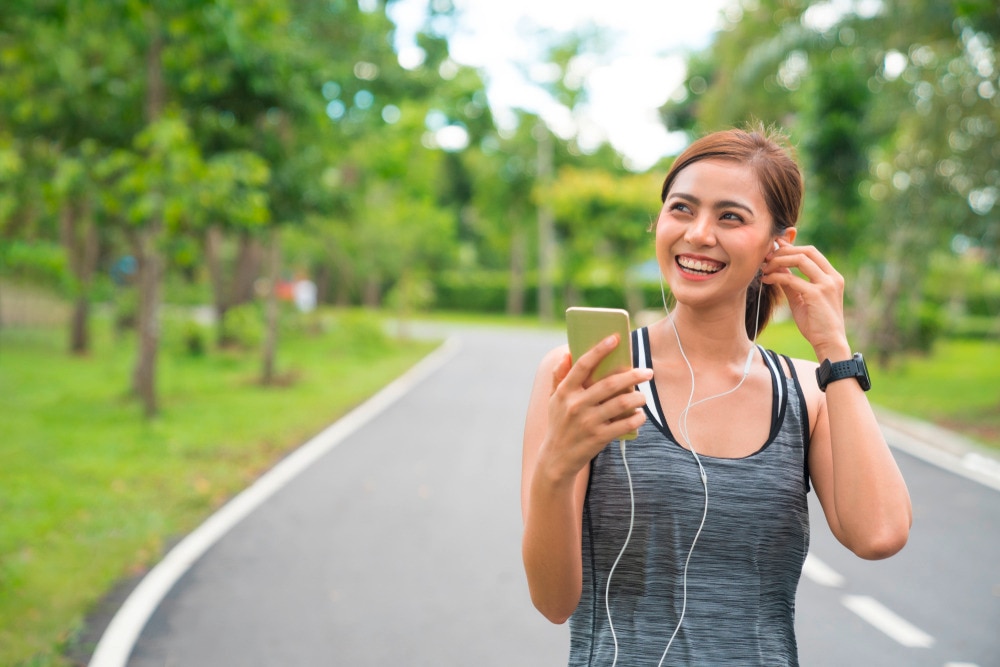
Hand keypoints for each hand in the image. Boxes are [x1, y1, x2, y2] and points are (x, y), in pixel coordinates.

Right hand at [541, 335, 651, 479]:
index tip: (615, 338)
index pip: (583, 365)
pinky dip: (637, 419)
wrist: (556, 458)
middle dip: (632, 375)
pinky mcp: (598, 438)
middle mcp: (576, 405)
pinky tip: (641, 415)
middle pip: (609, 384)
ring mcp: (587, 422)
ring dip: (638, 398)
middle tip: (647, 371)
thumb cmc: (558, 423)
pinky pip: (624, 425)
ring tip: (644, 396)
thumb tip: (566, 354)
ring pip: (621, 404)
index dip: (599, 350)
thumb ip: (559, 377)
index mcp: (564, 391)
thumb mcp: (554, 400)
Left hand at [760, 240, 850, 359]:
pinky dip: (776, 276)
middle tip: (766, 257)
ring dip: (779, 261)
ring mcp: (826, 284)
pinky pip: (792, 279)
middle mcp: (832, 277)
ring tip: (765, 268)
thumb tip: (778, 269)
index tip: (774, 249)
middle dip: (784, 251)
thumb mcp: (803, 299)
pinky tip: (766, 280)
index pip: (811, 252)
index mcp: (832, 277)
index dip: (791, 247)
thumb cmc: (816, 324)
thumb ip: (792, 283)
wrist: (829, 343)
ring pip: (800, 260)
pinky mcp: (816, 294)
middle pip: (806, 251)